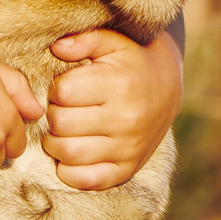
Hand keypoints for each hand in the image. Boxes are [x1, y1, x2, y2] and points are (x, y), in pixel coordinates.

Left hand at [42, 27, 182, 190]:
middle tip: (61, 109)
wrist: (167, 90)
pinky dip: (69, 170)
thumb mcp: (113, 42)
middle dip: (53, 114)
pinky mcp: (127, 169)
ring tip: (63, 130)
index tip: (65, 87)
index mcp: (120, 84)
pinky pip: (86, 180)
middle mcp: (126, 119)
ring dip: (55, 142)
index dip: (56, 88)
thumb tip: (57, 48)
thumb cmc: (131, 63)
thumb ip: (84, 40)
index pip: (63, 92)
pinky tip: (71, 153)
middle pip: (61, 123)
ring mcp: (128, 148)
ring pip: (68, 153)